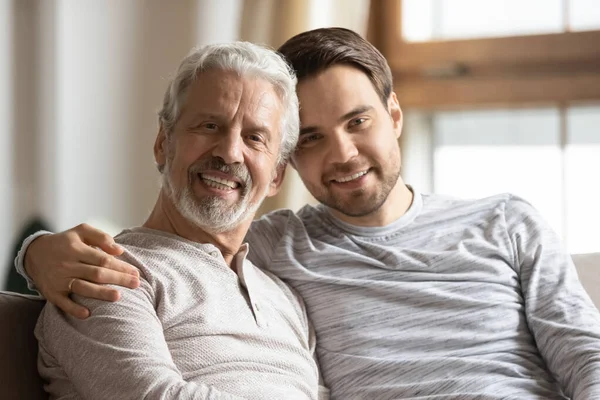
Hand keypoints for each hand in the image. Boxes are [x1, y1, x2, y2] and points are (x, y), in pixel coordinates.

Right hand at [24, 223, 139, 318]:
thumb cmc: (65, 242)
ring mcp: (59, 280)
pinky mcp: (52, 293)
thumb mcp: (81, 231)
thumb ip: (101, 237)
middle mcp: (67, 264)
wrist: (34, 254)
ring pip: (82, 288)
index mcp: (76, 249)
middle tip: (136, 284)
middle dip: (118, 279)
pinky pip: (63, 303)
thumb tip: (119, 250)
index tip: (135, 273)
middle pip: (96, 274)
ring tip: (118, 296)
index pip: (103, 259)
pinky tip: (87, 314)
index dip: (120, 266)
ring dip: (100, 293)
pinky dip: (74, 309)